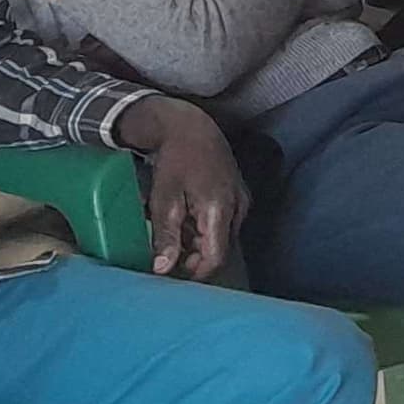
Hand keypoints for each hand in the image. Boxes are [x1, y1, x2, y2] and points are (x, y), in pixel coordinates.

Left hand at [114, 96, 246, 277]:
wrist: (190, 126)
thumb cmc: (175, 160)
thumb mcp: (164, 199)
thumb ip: (166, 236)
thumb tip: (162, 269)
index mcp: (220, 210)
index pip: (215, 258)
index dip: (195, 273)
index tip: (173, 276)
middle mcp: (238, 207)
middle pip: (219, 249)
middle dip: (194, 257)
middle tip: (167, 254)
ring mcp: (241, 199)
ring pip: (222, 236)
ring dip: (199, 242)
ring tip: (175, 231)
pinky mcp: (238, 194)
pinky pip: (225, 222)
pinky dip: (206, 227)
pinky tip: (187, 217)